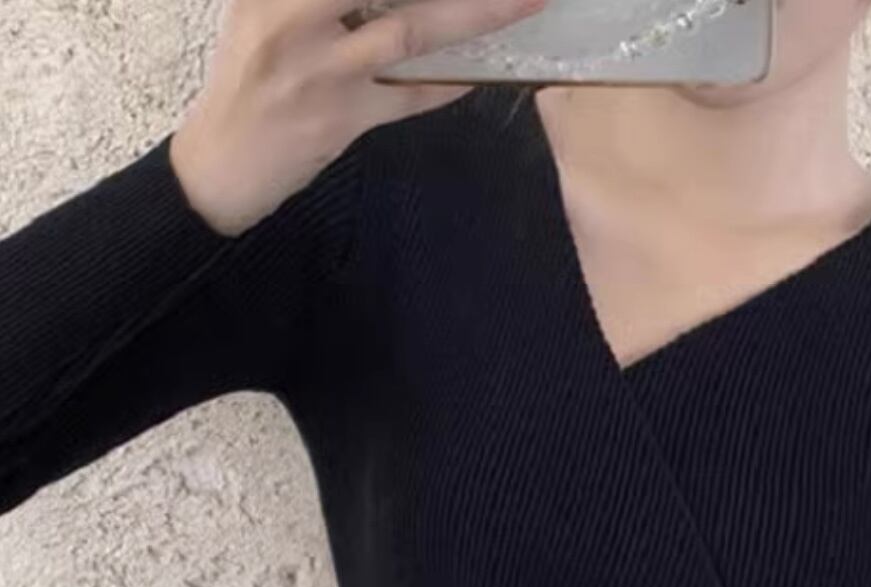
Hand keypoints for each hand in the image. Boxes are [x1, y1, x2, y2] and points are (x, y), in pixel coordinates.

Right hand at [170, 0, 546, 236]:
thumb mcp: (261, 8)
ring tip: (525, 1)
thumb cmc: (246, 76)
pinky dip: (448, 83)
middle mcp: (294, 13)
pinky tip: (483, 69)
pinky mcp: (343, 117)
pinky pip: (410, 96)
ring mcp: (322, 68)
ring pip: (411, 30)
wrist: (221, 161)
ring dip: (475, 15)